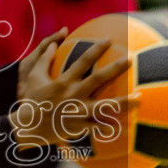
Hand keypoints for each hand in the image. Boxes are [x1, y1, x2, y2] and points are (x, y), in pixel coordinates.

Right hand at [13, 30, 134, 149]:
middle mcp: (73, 95)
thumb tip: (55, 41)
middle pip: (98, 79)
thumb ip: (44, 58)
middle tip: (130, 59)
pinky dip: (112, 128)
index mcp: (63, 81)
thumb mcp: (33, 76)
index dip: (96, 49)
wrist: (28, 127)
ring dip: (123, 103)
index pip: (83, 61)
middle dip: (115, 69)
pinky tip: (127, 127)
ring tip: (140, 98)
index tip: (109, 40)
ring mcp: (78, 112)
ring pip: (104, 107)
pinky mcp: (79, 127)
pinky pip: (98, 128)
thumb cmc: (31, 100)